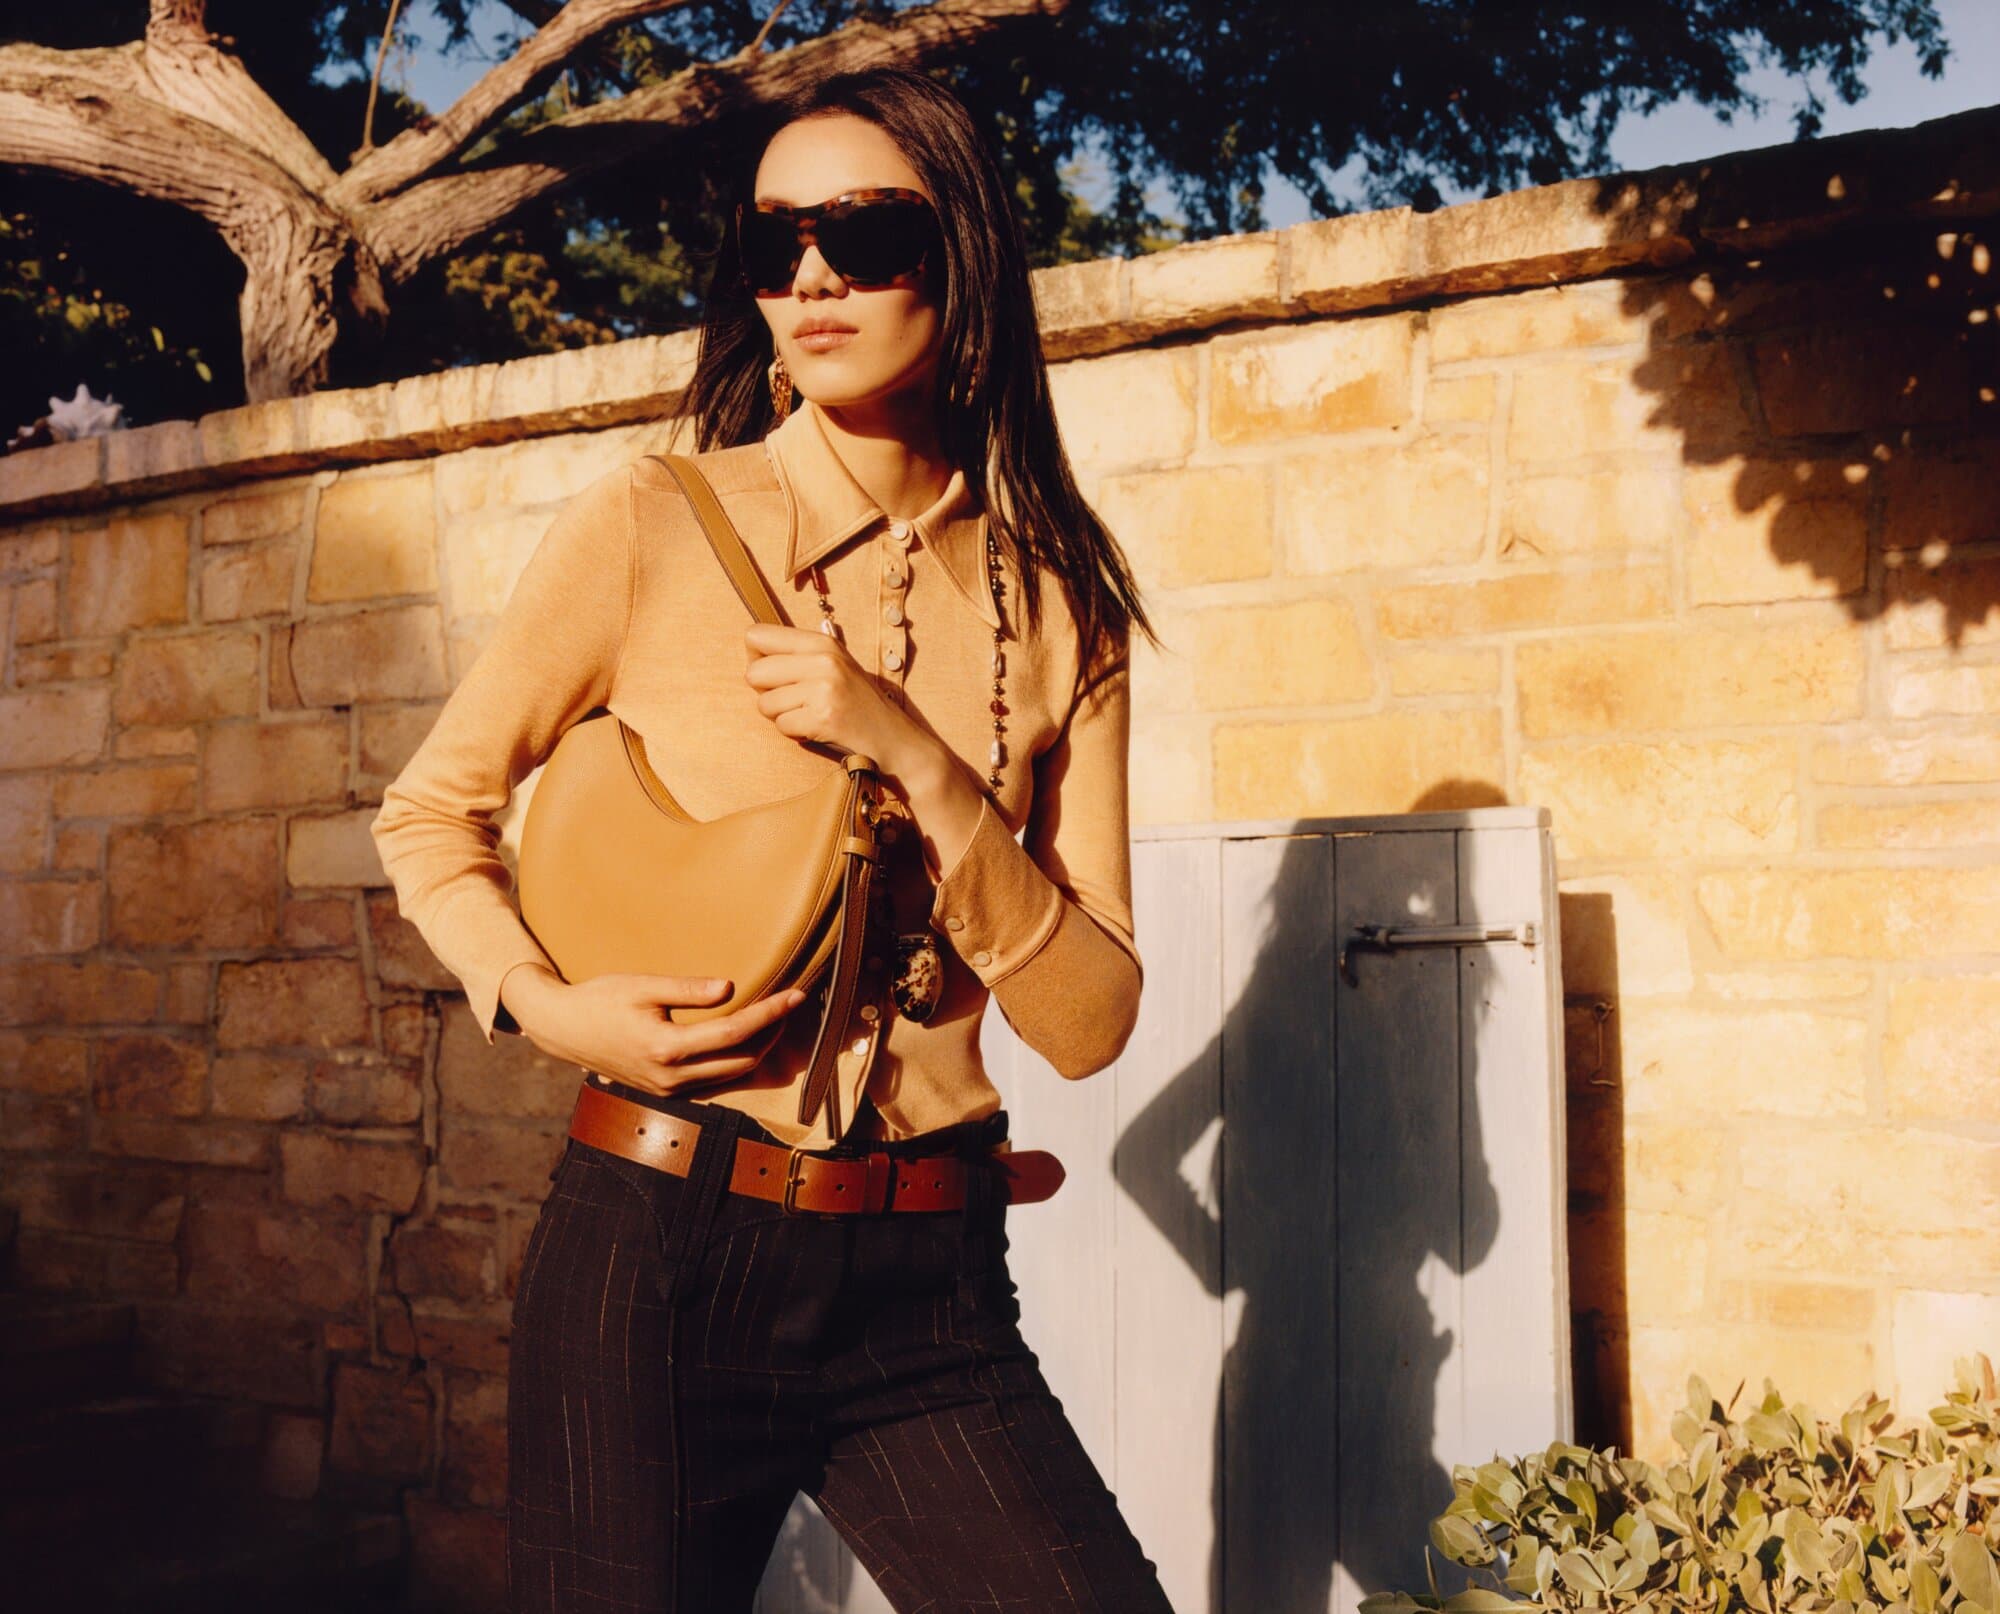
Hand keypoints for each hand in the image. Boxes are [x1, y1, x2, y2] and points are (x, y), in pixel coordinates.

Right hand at [505, 966, 811, 1095]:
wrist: (562, 1029)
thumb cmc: (599, 1000)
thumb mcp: (642, 986)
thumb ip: (687, 989)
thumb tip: (730, 988)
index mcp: (667, 1048)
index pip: (735, 1032)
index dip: (771, 1013)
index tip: (796, 994)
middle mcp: (672, 1077)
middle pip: (743, 1060)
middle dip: (773, 1033)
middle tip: (790, 1004)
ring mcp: (669, 1089)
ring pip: (732, 1077)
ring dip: (759, 1050)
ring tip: (776, 1020)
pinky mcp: (665, 1092)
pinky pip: (714, 1083)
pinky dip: (737, 1063)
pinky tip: (746, 1040)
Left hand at [743, 621, 920, 772]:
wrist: (892, 738)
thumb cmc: (856, 703)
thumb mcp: (833, 665)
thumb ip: (797, 656)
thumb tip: (751, 653)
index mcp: (821, 641)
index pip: (756, 636)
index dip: (755, 658)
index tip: (772, 675)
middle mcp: (822, 659)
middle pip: (754, 673)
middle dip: (765, 693)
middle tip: (792, 701)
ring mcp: (824, 688)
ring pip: (765, 704)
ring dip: (781, 716)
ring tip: (809, 715)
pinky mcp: (823, 717)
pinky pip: (782, 726)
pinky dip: (795, 732)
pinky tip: (816, 728)